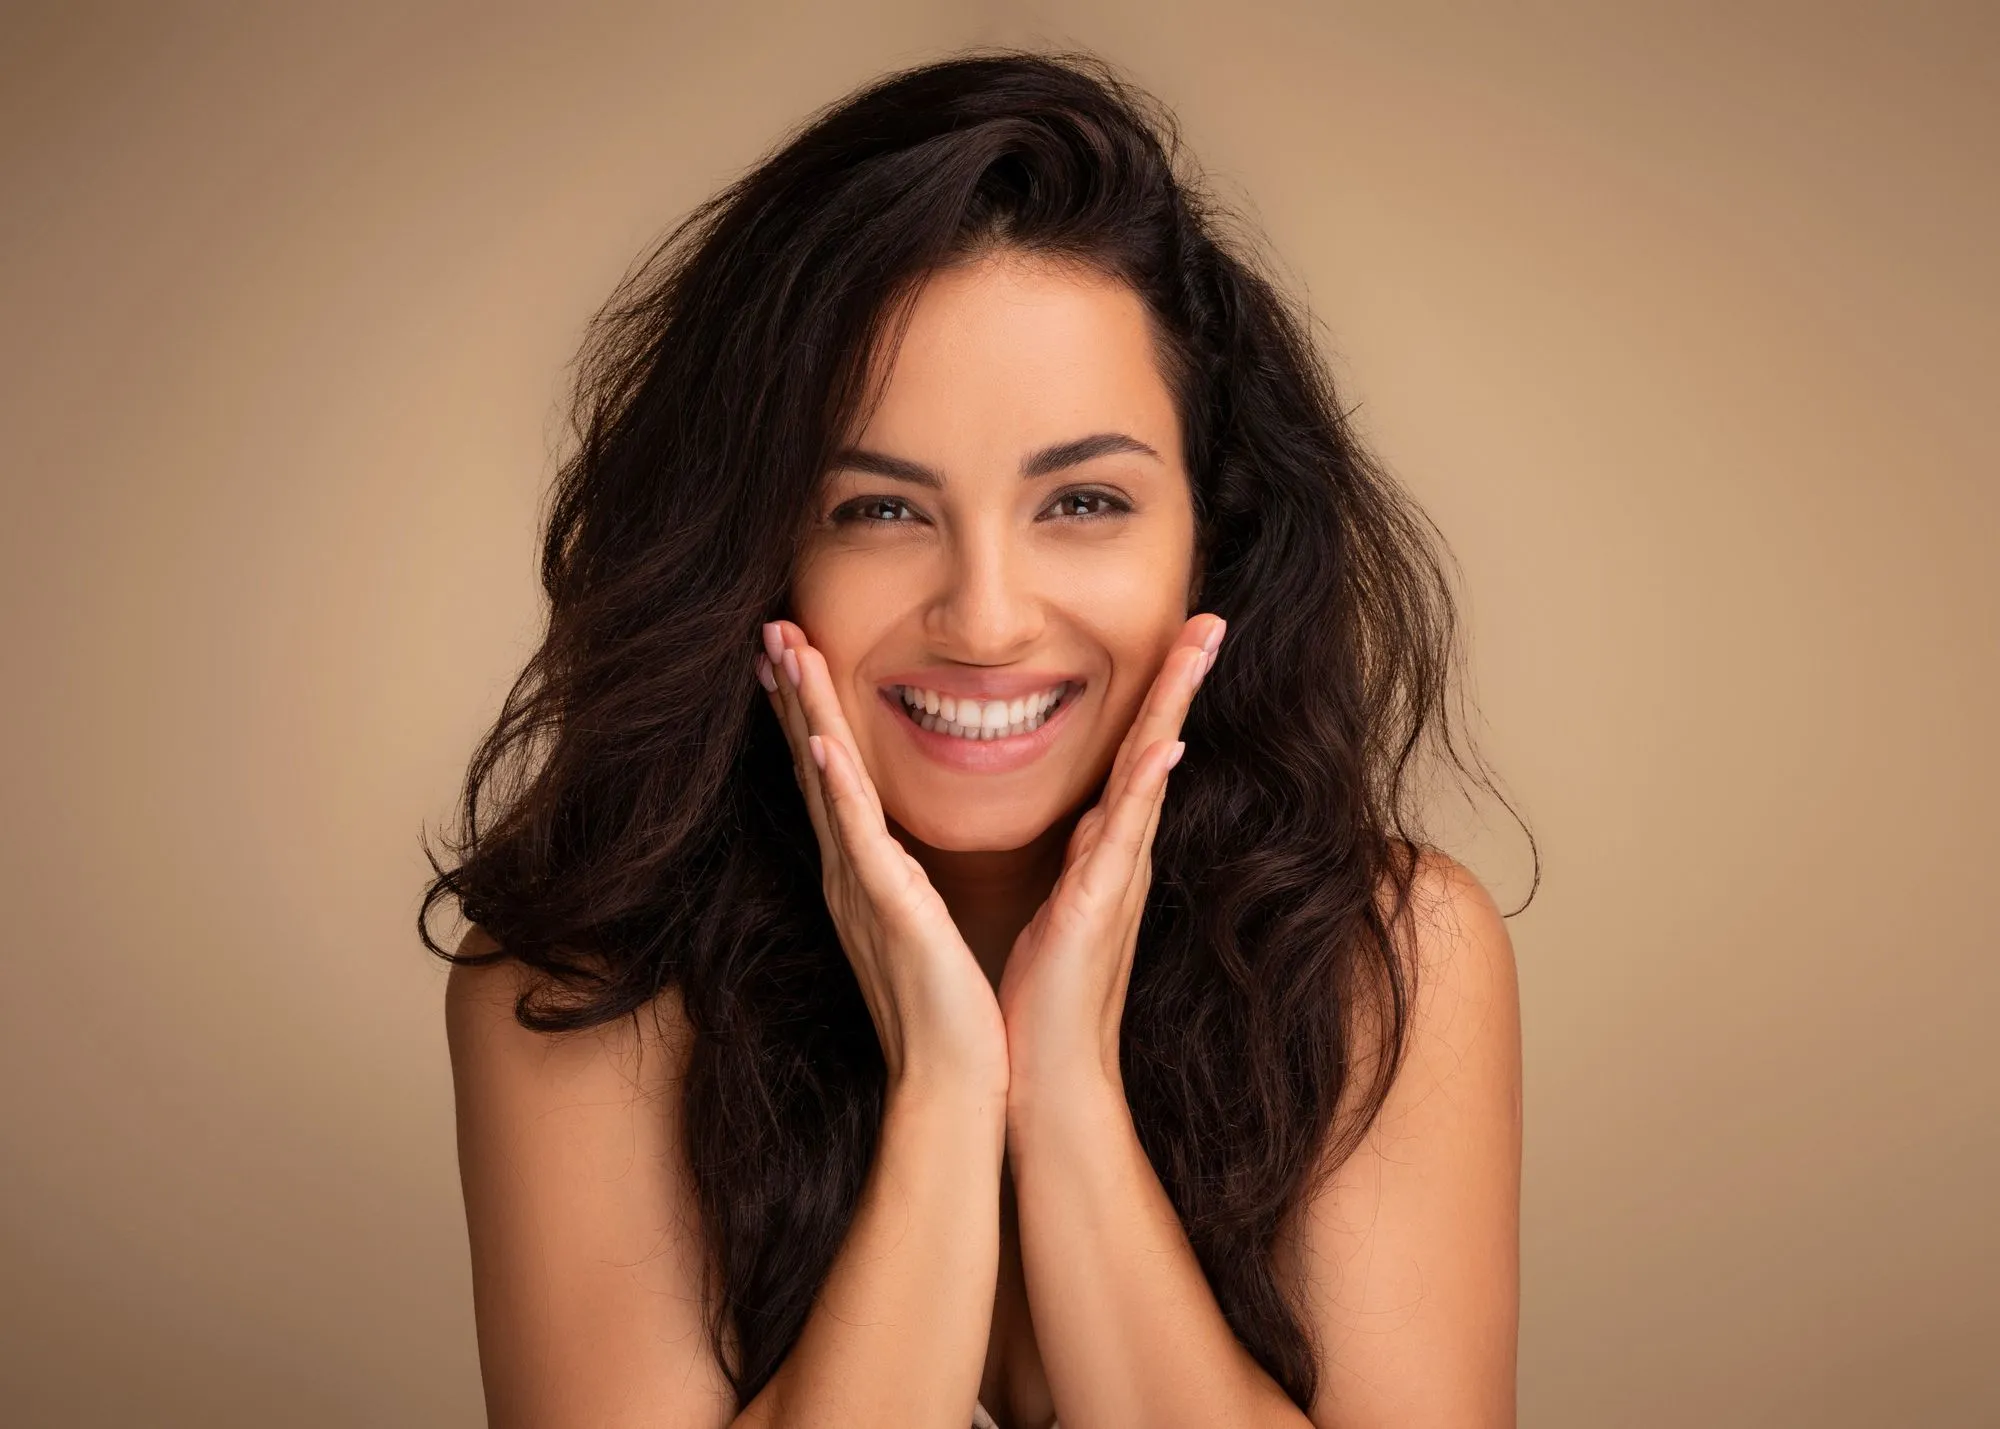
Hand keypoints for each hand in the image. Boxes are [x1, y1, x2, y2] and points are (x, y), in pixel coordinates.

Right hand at [758, 620, 1008, 1098]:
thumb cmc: (948, 1011)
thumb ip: (909, 882)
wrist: (954, 1081)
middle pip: (813, 764)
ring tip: (786, 650)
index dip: (809, 714)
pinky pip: (856, 836)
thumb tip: (905, 855)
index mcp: (867, 874)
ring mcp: (863, 887)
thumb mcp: (925, 925)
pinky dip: (838, 786)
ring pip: (826, 782)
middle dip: (792, 694)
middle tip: (770, 628)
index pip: (830, 778)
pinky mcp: (887, 908)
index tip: (795, 655)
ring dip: (805, 713)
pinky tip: (822, 740)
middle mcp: (851, 873)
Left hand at [996, 613, 1226, 1106]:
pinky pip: (1125, 837)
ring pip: (1150, 773)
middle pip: (1158, 747)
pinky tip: (1165, 746)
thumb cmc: (1041, 1000)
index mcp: (1104, 851)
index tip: (1181, 637)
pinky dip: (1146, 789)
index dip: (1159, 695)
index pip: (1135, 754)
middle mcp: (1121, 855)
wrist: (1044, 1079)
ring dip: (1173, 707)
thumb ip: (1082, 860)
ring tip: (1198, 645)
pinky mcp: (1099, 908)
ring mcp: (1117, 878)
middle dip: (1182, 680)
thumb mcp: (1059, 908)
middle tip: (1210, 615)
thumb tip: (1094, 817)